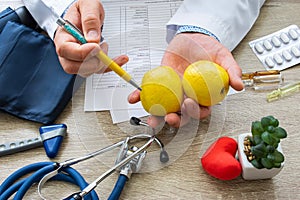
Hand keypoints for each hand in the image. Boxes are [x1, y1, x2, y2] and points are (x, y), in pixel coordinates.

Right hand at [53, 0, 127, 76]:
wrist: (86, 14)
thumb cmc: (83, 10)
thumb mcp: (87, 5)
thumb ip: (90, 20)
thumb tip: (93, 38)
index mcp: (63, 36)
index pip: (65, 50)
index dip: (82, 52)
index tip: (96, 47)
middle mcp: (68, 51)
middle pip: (73, 67)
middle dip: (92, 61)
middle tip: (102, 48)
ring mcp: (77, 59)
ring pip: (87, 71)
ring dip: (101, 63)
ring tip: (105, 45)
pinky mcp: (89, 62)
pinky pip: (99, 70)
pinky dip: (111, 66)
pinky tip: (121, 59)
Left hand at [128, 33, 243, 127]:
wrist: (191, 37)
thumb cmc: (207, 48)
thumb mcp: (222, 56)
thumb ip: (231, 70)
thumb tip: (239, 85)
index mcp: (203, 95)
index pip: (201, 110)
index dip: (195, 112)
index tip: (189, 104)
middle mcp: (187, 96)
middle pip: (182, 115)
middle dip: (176, 120)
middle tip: (170, 116)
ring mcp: (173, 92)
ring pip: (165, 108)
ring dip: (157, 116)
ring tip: (151, 118)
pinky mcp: (160, 85)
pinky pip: (151, 93)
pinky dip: (142, 96)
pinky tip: (136, 97)